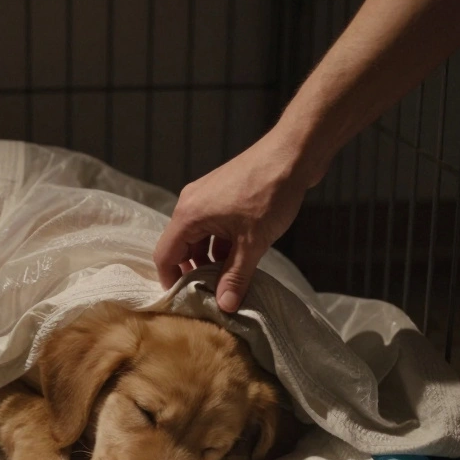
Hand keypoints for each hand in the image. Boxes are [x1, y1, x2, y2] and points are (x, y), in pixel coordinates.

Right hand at [153, 135, 313, 311]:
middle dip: (192, 272)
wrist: (294, 153)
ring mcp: (207, 197)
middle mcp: (191, 204)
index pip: (165, 255)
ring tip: (226, 282)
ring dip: (209, 260)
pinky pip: (212, 226)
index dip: (170, 281)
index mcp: (189, 215)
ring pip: (198, 237)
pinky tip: (238, 259)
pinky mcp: (223, 195)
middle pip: (180, 247)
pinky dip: (220, 245)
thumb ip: (236, 275)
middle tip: (209, 296)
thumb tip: (225, 306)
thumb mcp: (253, 242)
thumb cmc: (270, 193)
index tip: (183, 302)